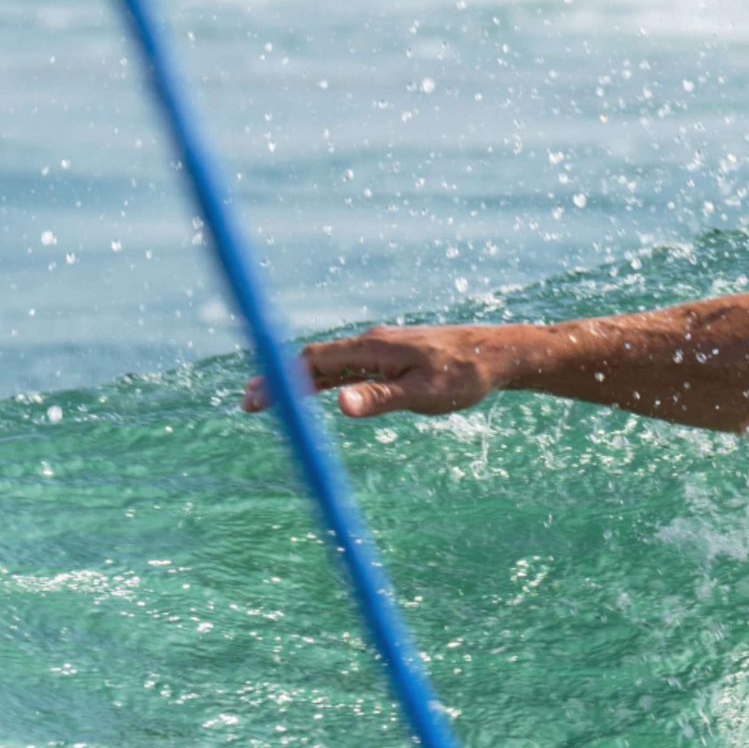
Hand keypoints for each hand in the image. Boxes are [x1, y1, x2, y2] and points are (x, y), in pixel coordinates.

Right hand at [242, 326, 508, 419]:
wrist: (498, 354)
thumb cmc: (464, 376)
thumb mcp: (424, 394)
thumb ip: (381, 398)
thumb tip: (340, 404)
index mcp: (373, 348)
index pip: (313, 362)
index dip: (281, 380)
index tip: (255, 400)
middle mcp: (371, 342)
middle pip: (314, 360)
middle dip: (280, 380)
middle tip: (250, 404)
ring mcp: (381, 348)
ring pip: (330, 362)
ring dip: (299, 380)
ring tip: (274, 401)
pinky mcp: (393, 356)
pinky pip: (349, 365)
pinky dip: (324, 378)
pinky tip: (318, 391)